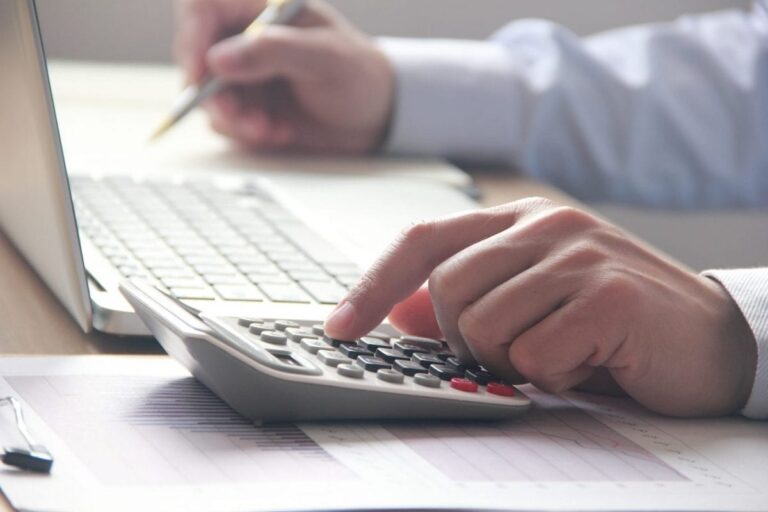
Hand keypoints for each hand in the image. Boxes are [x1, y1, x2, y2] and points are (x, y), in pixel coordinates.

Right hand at [174, 0, 393, 152]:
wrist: (374, 117)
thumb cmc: (359, 75)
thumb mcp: (326, 57)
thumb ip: (274, 51)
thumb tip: (218, 58)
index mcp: (263, 7)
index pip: (203, 8)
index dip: (191, 38)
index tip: (198, 77)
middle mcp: (245, 37)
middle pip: (197, 58)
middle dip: (217, 95)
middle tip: (246, 120)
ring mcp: (244, 73)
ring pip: (208, 96)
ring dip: (235, 119)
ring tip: (271, 129)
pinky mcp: (247, 105)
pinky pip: (226, 122)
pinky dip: (247, 133)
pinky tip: (281, 132)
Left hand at [324, 198, 756, 416]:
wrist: (711, 340)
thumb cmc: (612, 322)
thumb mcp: (533, 301)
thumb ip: (469, 297)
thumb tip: (399, 313)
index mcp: (521, 219)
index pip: (424, 240)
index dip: (373, 285)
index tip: (340, 327)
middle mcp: (546, 224)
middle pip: (445, 292)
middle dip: (467, 340)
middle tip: (517, 350)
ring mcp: (578, 254)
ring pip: (483, 326)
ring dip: (514, 360)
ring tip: (561, 352)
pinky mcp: (608, 294)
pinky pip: (534, 355)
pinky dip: (555, 376)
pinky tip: (590, 362)